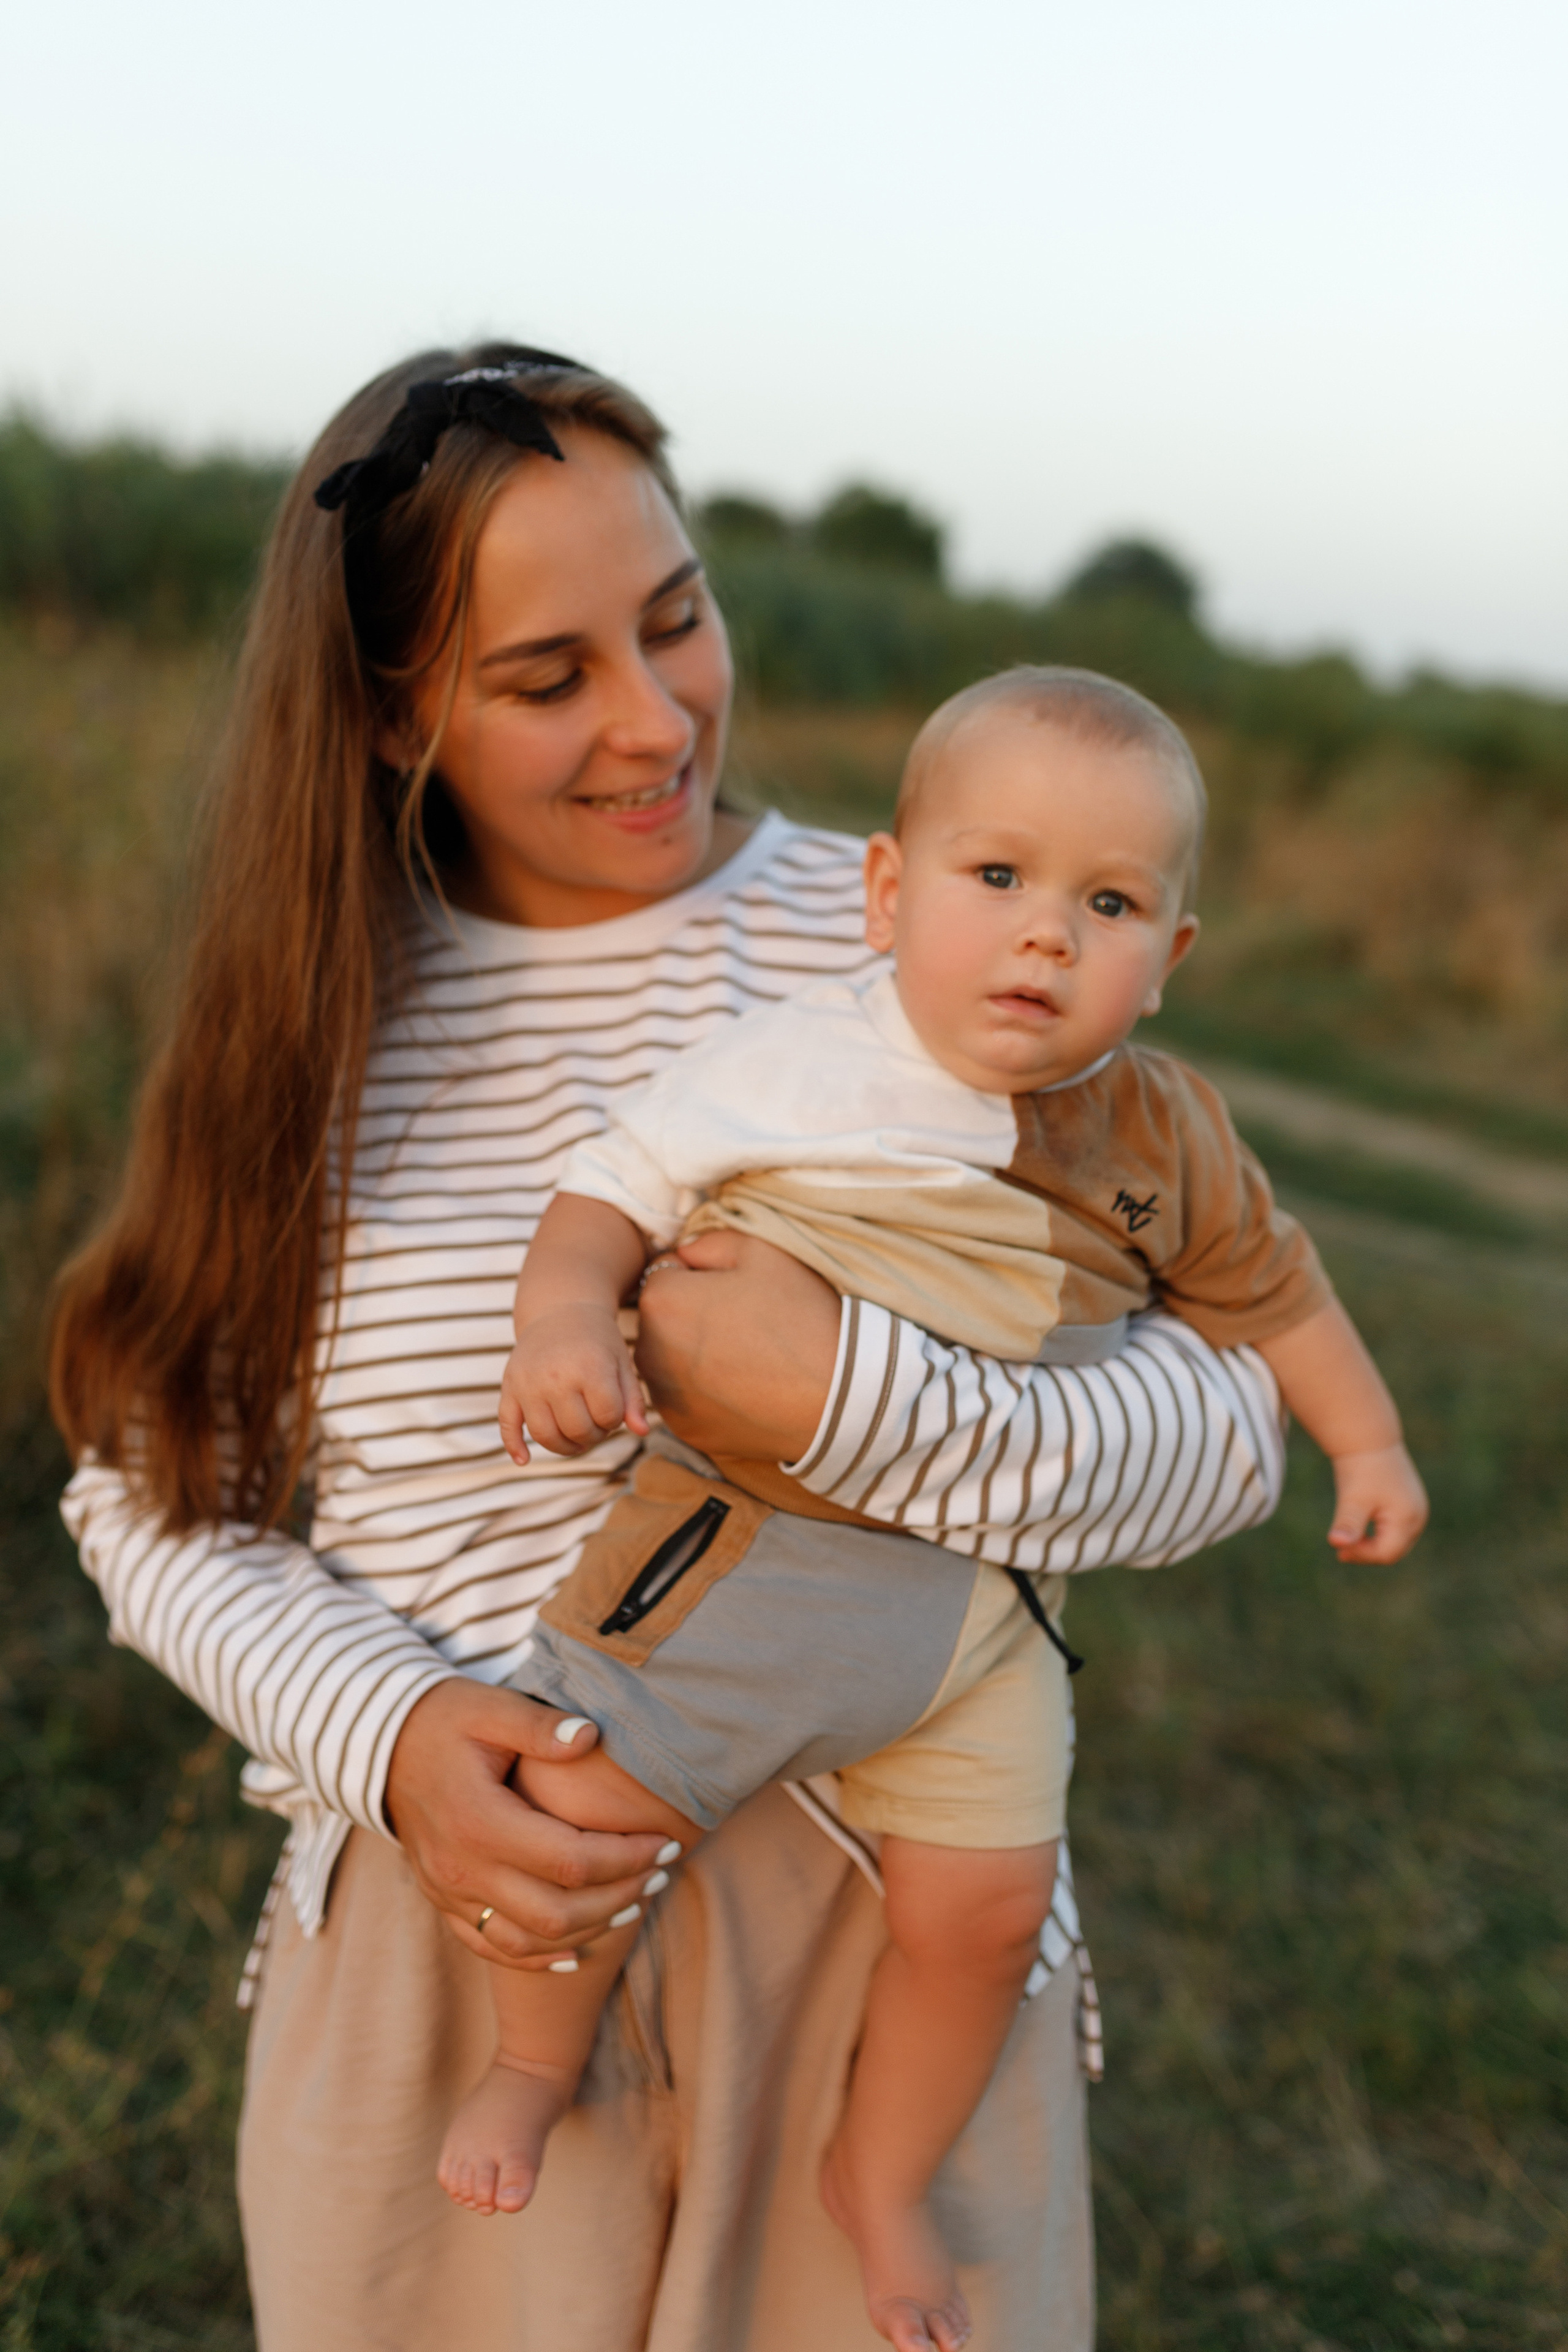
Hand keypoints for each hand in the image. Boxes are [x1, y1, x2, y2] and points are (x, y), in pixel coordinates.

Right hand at [384, 1680, 672, 1967]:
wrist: (378, 1747)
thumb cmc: (443, 1720)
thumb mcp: (489, 1707)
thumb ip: (539, 1725)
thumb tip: (591, 1736)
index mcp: (479, 1821)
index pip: (569, 1861)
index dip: (627, 1859)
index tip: (665, 1842)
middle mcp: (462, 1869)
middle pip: (556, 1913)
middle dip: (620, 1898)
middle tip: (662, 1872)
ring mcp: (448, 1893)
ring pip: (529, 1940)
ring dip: (589, 1930)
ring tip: (635, 1902)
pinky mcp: (442, 1902)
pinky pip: (491, 1948)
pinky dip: (537, 1958)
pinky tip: (575, 1951)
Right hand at [498, 1305, 648, 1463]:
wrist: (560, 1311)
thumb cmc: (597, 1341)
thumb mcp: (622, 1363)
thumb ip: (633, 1399)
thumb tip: (642, 1433)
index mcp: (589, 1368)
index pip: (607, 1417)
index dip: (614, 1420)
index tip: (612, 1409)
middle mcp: (556, 1376)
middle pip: (577, 1430)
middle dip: (592, 1436)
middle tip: (595, 1425)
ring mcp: (529, 1383)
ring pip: (544, 1435)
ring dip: (564, 1447)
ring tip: (575, 1440)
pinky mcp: (509, 1387)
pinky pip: (506, 1424)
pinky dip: (514, 1446)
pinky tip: (524, 1459)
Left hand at [634, 1229, 840, 1461]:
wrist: (839, 1395)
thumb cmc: (801, 1315)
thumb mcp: (760, 1252)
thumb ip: (707, 1242)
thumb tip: (684, 1255)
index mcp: (661, 1301)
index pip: (665, 1272)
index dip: (702, 1274)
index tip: (737, 1289)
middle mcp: (648, 1353)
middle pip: (663, 1320)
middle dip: (691, 1315)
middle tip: (746, 1322)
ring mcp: (665, 1398)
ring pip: (671, 1361)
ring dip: (696, 1354)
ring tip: (749, 1357)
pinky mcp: (686, 1430)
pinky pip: (687, 1399)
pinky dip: (707, 1392)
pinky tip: (747, 1388)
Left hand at [1328, 1443, 1428, 1563]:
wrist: (1369, 1440)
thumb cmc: (1360, 1469)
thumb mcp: (1352, 1499)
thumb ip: (1348, 1524)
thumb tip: (1336, 1543)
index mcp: (1408, 1518)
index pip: (1387, 1554)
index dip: (1362, 1556)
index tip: (1339, 1550)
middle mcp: (1418, 1517)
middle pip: (1393, 1551)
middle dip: (1367, 1553)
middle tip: (1341, 1551)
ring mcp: (1417, 1512)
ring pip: (1395, 1543)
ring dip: (1373, 1546)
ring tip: (1349, 1541)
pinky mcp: (1410, 1506)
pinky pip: (1396, 1531)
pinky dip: (1378, 1535)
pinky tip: (1359, 1530)